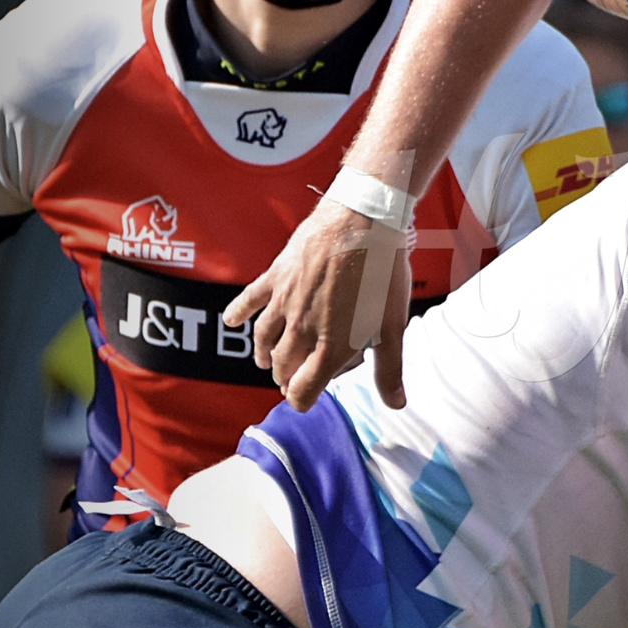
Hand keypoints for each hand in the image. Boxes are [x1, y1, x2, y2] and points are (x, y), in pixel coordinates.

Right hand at [223, 200, 411, 411]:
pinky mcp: (276, 276)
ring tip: (267, 361)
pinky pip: (250, 300)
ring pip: (264, 339)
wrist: (363, 222)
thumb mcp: (393, 326)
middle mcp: (301, 330)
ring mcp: (284, 302)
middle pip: (283, 366)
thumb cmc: (382, 274)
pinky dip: (238, 312)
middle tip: (291, 381)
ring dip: (265, 354)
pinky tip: (231, 320)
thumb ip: (389, 369)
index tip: (304, 400)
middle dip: (286, 378)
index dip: (301, 400)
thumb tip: (396, 405)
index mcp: (330, 347)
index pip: (302, 390)